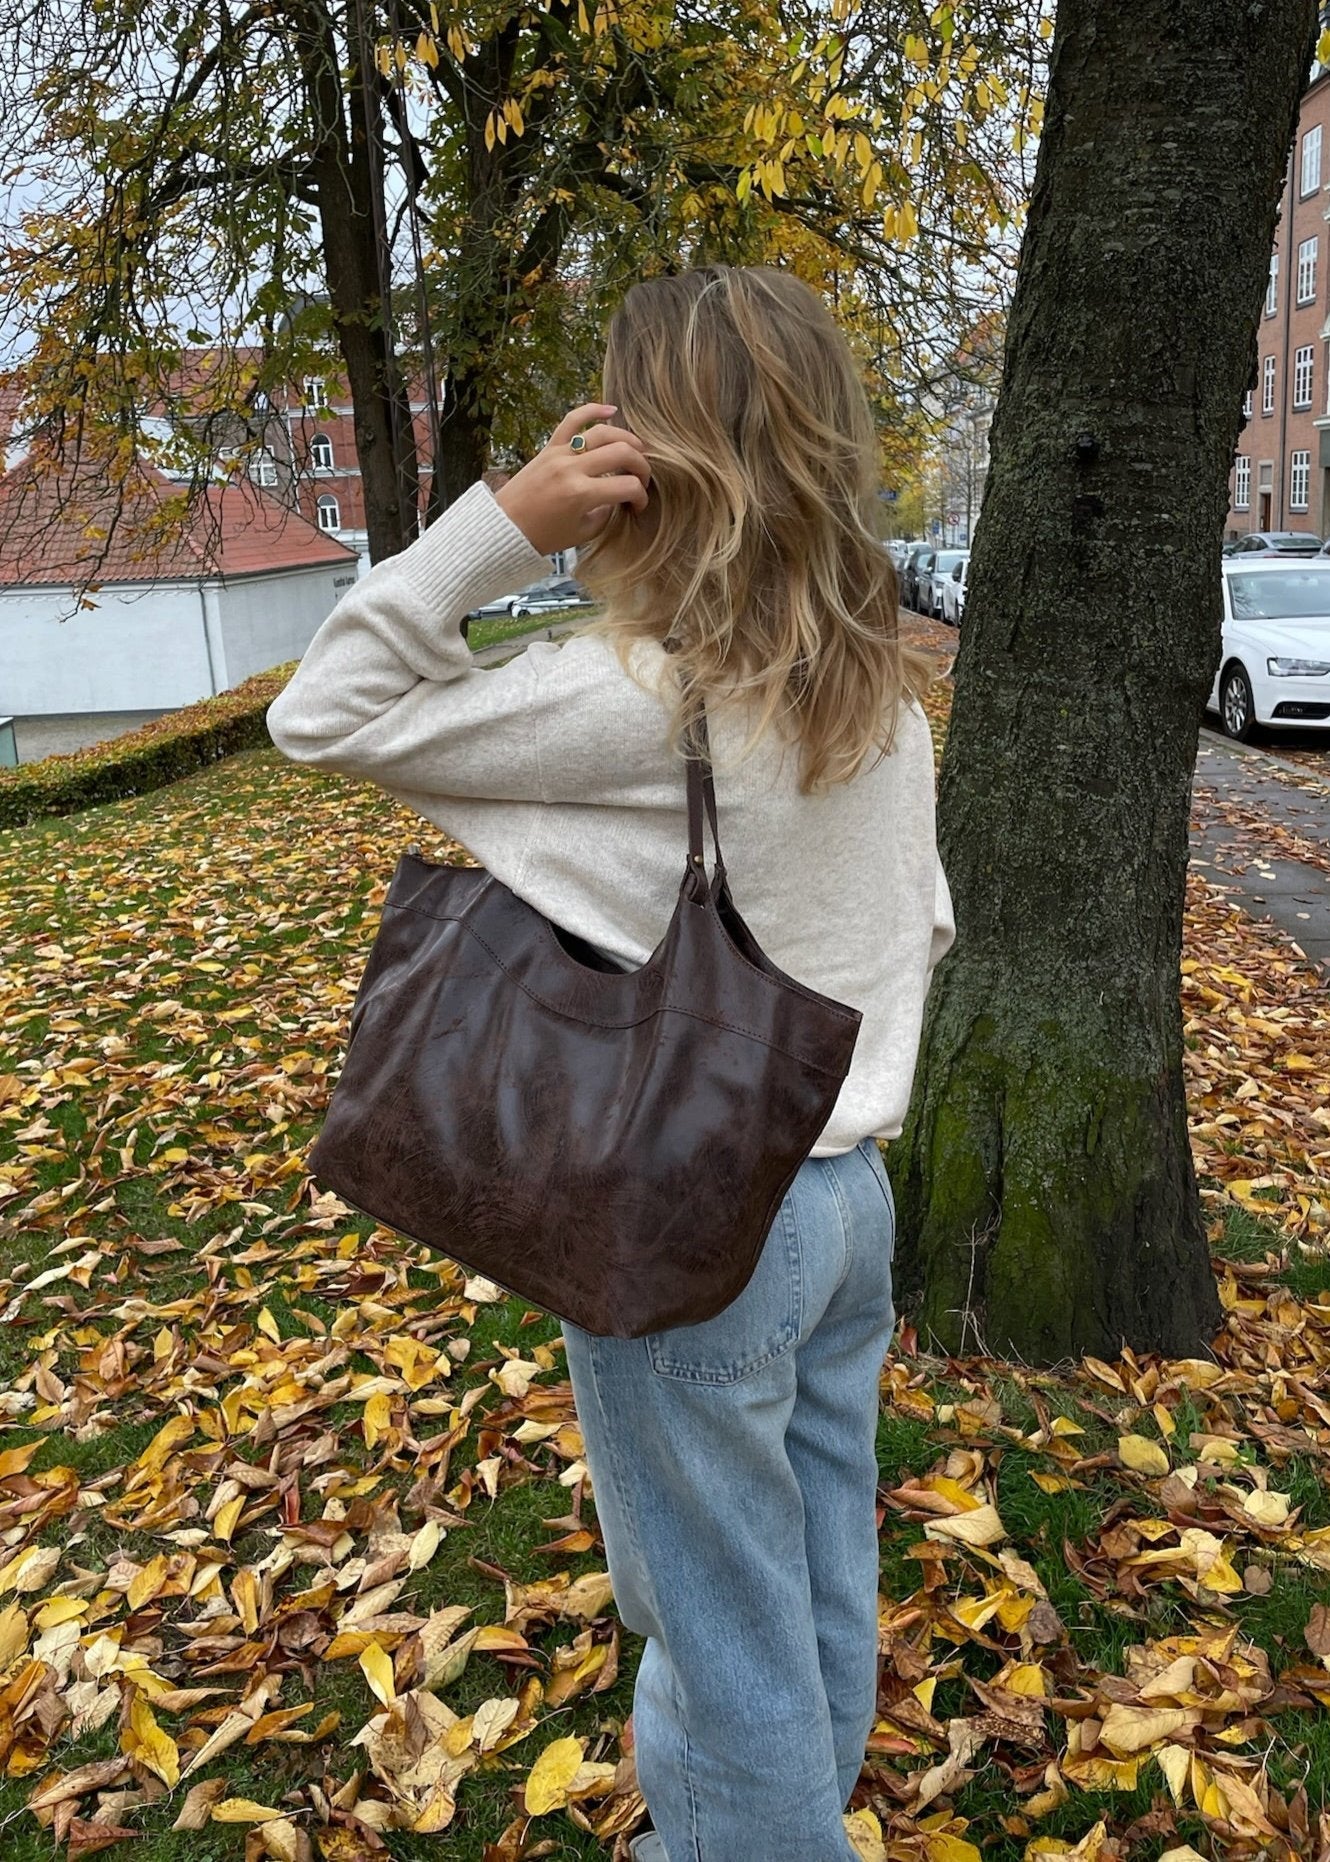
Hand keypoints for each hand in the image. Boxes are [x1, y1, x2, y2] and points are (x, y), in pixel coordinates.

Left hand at [495, 403, 650, 555]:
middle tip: (643, 477)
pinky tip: (612, 411)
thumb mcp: (582, 533)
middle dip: (641, 465)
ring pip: (602, 432)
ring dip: (626, 438)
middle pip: (621, 453)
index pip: (627, 487)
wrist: (505, 527)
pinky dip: (592, 410)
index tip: (639, 505)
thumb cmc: (542, 536)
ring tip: (637, 449)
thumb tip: (618, 496)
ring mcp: (560, 454)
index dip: (641, 497)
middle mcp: (572, 469)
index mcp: (582, 495)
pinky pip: (572, 420)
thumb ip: (606, 513)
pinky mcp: (549, 447)